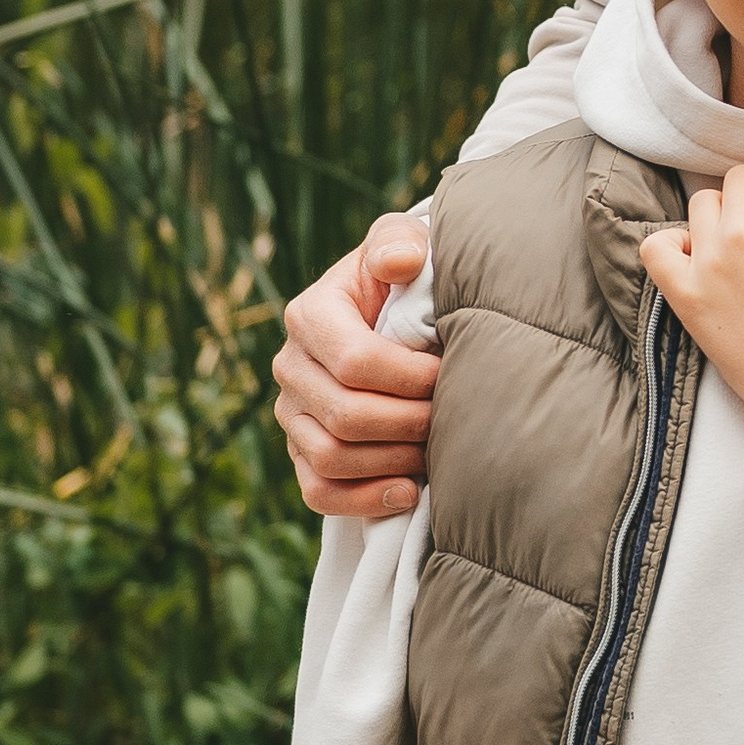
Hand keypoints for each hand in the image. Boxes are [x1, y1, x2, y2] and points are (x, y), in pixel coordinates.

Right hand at [272, 218, 436, 517]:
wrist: (398, 315)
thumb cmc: (406, 279)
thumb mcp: (402, 245)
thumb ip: (398, 244)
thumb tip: (400, 262)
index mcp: (310, 315)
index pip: (355, 361)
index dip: (409, 378)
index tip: (448, 374)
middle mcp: (290, 366)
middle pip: (345, 415)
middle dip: (409, 422)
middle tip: (452, 417)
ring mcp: (292, 414)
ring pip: (331, 457)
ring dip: (393, 461)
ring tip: (436, 450)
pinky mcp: (301, 451)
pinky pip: (318, 491)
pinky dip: (363, 500)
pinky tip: (408, 491)